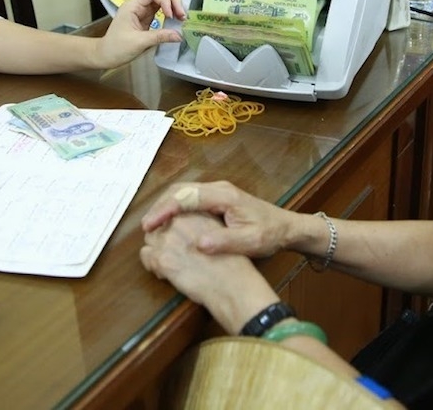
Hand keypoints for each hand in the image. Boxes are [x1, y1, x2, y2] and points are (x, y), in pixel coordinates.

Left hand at [95, 0, 184, 67]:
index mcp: (132, 5)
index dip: (165, 0)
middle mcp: (138, 5)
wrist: (106, 55)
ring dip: (174, 5)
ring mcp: (142, 10)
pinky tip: (175, 19)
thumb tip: (178, 35)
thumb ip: (159, 37)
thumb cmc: (116, 48)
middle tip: (181, 14)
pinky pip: (161, 9)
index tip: (170, 15)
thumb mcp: (138, 42)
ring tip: (181, 17)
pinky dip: (171, 12)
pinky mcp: (147, 18)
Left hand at [140, 211, 275, 331]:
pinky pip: (145, 256)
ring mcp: (168, 240)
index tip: (173, 236)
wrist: (231, 284)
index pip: (170, 213)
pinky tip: (166, 272)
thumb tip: (187, 225)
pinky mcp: (161, 259)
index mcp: (193, 214)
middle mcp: (179, 223)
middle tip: (173, 252)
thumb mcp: (218, 232)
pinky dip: (152, 264)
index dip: (170, 226)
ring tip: (170, 262)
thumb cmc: (230, 263)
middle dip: (162, 239)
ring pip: (149, 239)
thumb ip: (200, 223)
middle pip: (157, 225)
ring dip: (156, 250)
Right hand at [142, 180, 294, 257]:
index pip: (186, 197)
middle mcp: (219, 188)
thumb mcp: (250, 242)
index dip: (165, 211)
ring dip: (166, 205)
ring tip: (153, 224)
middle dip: (160, 206)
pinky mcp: (218, 197)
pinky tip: (170, 222)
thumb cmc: (270, 234)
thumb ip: (224, 242)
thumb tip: (198, 244)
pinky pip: (190, 197)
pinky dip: (175, 206)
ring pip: (183, 191)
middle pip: (180, 189)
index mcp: (224, 196)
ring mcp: (218, 191)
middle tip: (146, 226)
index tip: (149, 225)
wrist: (286, 227)